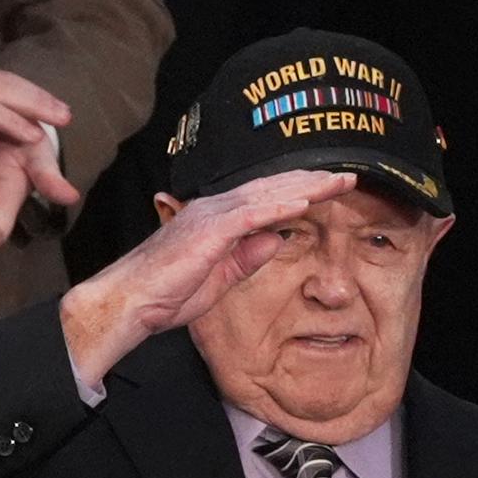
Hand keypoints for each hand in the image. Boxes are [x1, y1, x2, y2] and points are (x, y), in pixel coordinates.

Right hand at [59, 170, 357, 385]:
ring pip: (265, 194)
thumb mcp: (221, 277)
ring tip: (335, 183)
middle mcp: (215, 209)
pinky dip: (277, 207)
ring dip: (303, 187)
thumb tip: (278, 238)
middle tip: (346, 176)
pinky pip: (248, 215)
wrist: (131, 301)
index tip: (330, 189)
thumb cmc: (167, 292)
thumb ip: (248, 256)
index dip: (300, 190)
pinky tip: (302, 203)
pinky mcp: (207, 232)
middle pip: (271, 188)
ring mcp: (210, 217)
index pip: (265, 198)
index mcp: (218, 219)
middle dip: (311, 181)